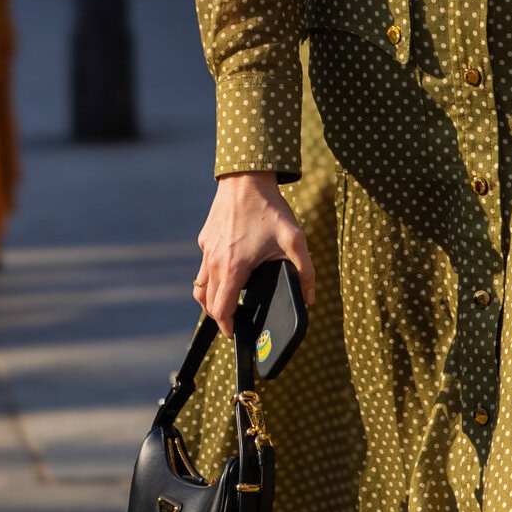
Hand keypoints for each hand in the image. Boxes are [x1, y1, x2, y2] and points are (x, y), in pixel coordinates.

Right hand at [194, 173, 315, 335]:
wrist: (246, 178)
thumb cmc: (270, 209)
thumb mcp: (295, 240)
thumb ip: (305, 272)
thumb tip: (309, 298)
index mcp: (235, 268)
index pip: (221, 309)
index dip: (227, 326)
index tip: (235, 333)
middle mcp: (215, 262)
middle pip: (208, 302)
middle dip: (220, 316)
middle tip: (235, 321)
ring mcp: (207, 250)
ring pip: (202, 286)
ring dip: (211, 299)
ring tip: (228, 302)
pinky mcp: (205, 239)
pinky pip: (205, 265)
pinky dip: (213, 276)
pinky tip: (230, 270)